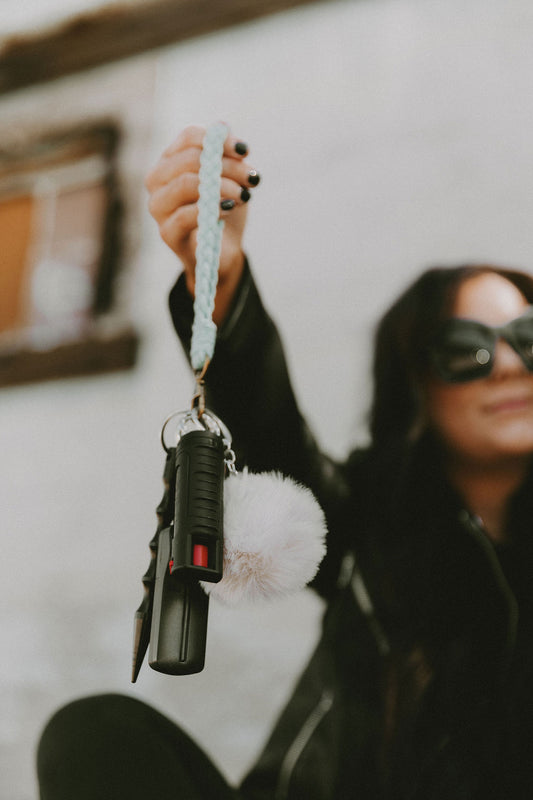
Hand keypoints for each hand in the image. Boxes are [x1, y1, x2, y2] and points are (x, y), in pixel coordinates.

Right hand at [145, 124, 259, 324]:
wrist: (223, 253)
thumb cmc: (224, 209)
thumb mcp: (231, 178)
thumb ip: (228, 156)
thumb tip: (227, 134)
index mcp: (170, 160)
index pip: (190, 137)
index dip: (220, 140)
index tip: (246, 151)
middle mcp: (157, 180)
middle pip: (191, 159)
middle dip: (228, 166)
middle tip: (251, 178)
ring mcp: (158, 207)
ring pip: (187, 183)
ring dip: (223, 186)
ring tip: (244, 196)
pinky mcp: (166, 232)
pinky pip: (186, 215)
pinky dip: (213, 209)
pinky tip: (230, 208)